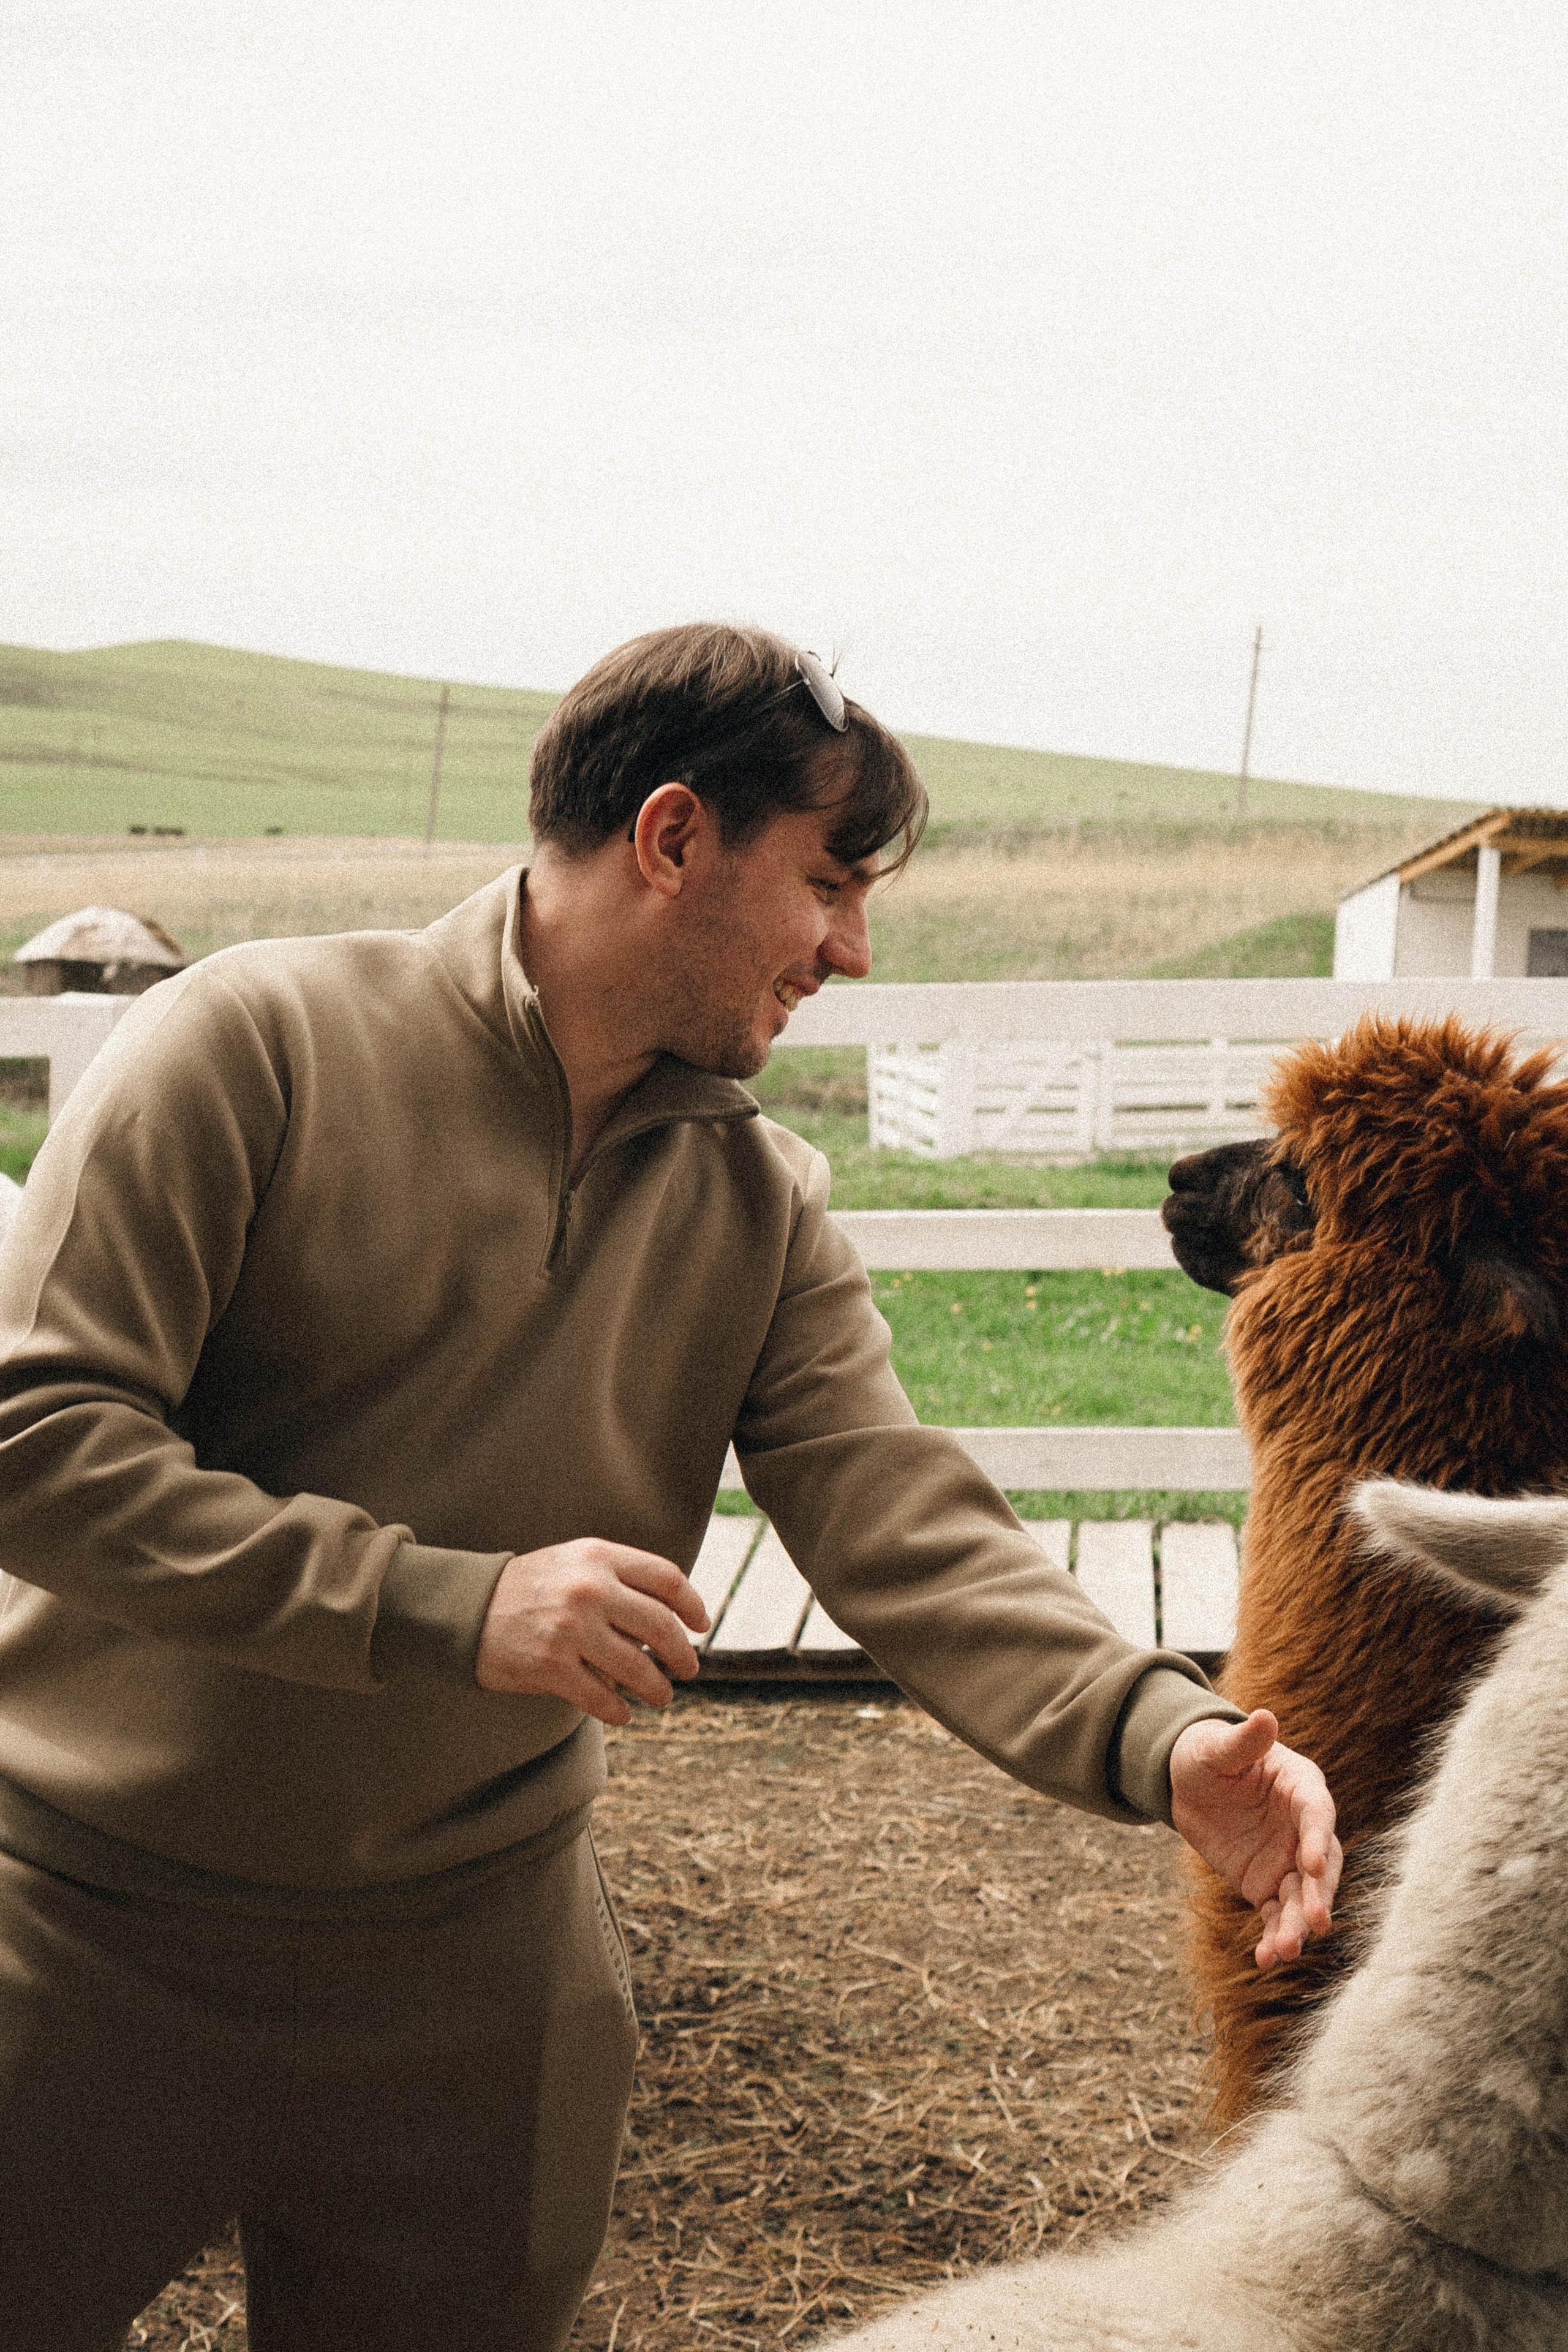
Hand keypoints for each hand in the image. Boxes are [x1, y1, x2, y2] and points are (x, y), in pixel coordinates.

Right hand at [475, 1539, 709, 1725]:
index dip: (693, 1605)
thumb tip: (676, 1614)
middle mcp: (589, 1588)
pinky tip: (622, 1714)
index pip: (667, 1578)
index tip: (701, 1626)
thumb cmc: (533, 1586)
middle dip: (682, 1655)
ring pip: (637, 1667)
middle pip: (661, 1626)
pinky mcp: (551, 1666)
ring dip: (657, 1689)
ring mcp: (570, 1628)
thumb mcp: (577, 1561)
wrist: (468, 1608)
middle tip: (688, 1669)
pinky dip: (618, 1711)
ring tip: (661, 1697)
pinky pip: (601, 1697)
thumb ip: (622, 1576)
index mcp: (599, 1556)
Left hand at [1169, 1710, 1342, 1970]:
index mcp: (1301, 1788)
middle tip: (1316, 1923)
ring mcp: (1289, 1861)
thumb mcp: (1218, 1746)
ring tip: (1286, 1951)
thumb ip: (1243, 1740)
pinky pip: (1276, 1915)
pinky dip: (1274, 1936)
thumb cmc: (1209, 1753)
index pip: (1317, 1814)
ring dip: (1297, 1925)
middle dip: (1319, 1895)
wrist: (1191, 1782)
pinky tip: (1265, 1959)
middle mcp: (1304, 1829)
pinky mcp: (1268, 1885)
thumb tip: (1265, 1716)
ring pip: (1301, 1898)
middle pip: (1323, 1865)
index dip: (1318, 1838)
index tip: (1313, 1866)